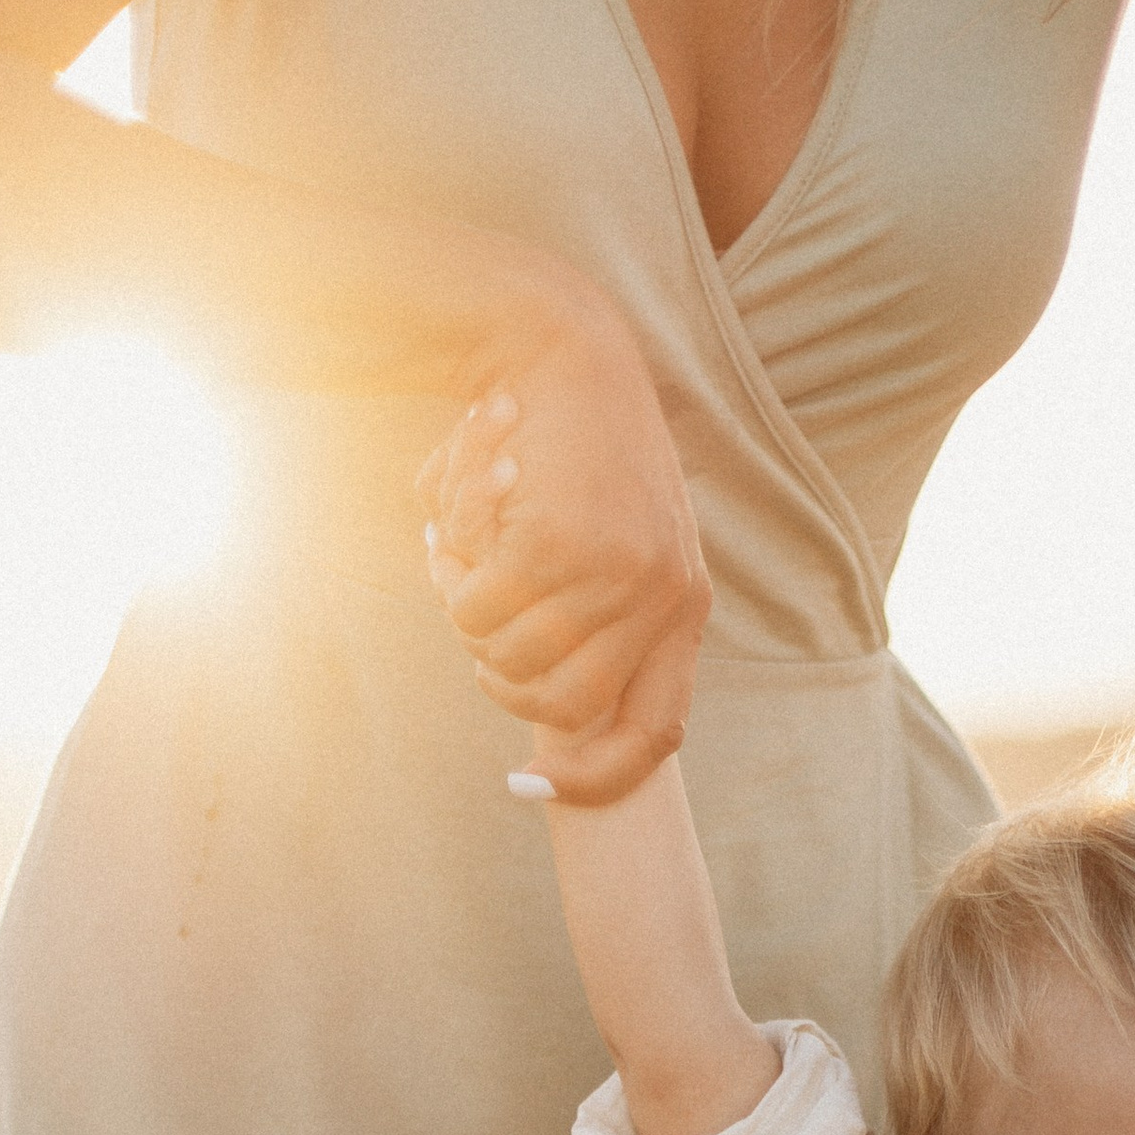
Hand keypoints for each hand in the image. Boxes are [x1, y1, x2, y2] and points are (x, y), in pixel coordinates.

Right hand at [418, 305, 709, 806]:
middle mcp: (661, 597)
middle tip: (472, 623)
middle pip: (558, 708)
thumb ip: (595, 619)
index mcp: (685, 606)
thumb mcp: (614, 538)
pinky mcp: (555, 541)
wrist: (566, 346)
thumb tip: (542, 720)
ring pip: (506, 659)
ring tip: (462, 551)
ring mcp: (612, 573)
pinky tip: (452, 519)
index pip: (654, 734)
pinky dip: (449, 572)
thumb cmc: (576, 450)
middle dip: (499, 680)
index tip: (529, 788)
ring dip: (466, 615)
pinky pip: (475, 605)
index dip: (592, 780)